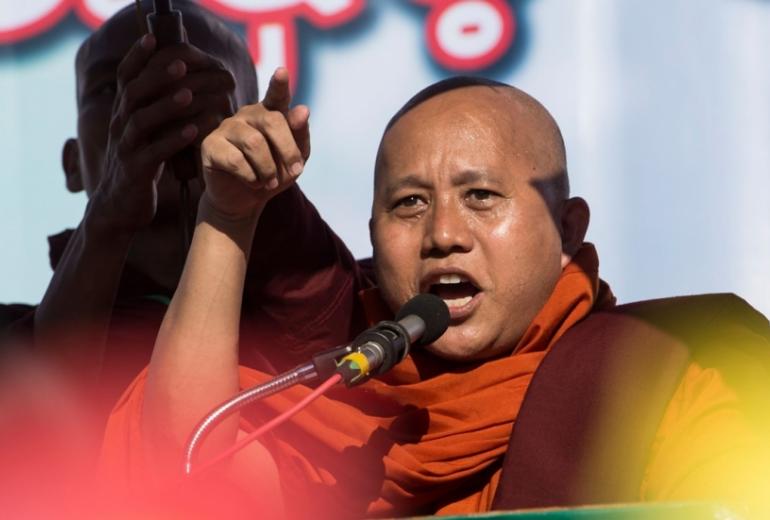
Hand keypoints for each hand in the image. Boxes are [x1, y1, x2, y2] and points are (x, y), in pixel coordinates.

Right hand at [88, 34, 236, 235]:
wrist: (121, 207)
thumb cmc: (142, 165)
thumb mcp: (147, 133)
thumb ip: (159, 109)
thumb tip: (186, 81)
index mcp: (123, 113)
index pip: (125, 78)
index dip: (136, 57)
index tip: (152, 38)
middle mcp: (120, 126)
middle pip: (133, 93)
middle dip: (156, 76)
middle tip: (181, 64)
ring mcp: (126, 148)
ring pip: (140, 121)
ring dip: (166, 106)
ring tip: (188, 95)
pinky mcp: (136, 171)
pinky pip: (154, 153)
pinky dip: (173, 140)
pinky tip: (194, 131)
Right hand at [200, 68, 310, 219]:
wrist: (246, 200)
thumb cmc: (273, 175)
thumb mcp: (295, 159)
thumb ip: (300, 135)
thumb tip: (302, 109)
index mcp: (270, 113)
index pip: (276, 95)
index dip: (279, 84)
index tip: (282, 72)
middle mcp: (247, 115)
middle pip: (272, 121)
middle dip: (288, 150)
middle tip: (295, 171)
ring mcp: (227, 127)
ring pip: (254, 143)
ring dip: (269, 169)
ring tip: (269, 182)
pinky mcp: (210, 145)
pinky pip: (236, 160)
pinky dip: (251, 177)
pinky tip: (252, 182)